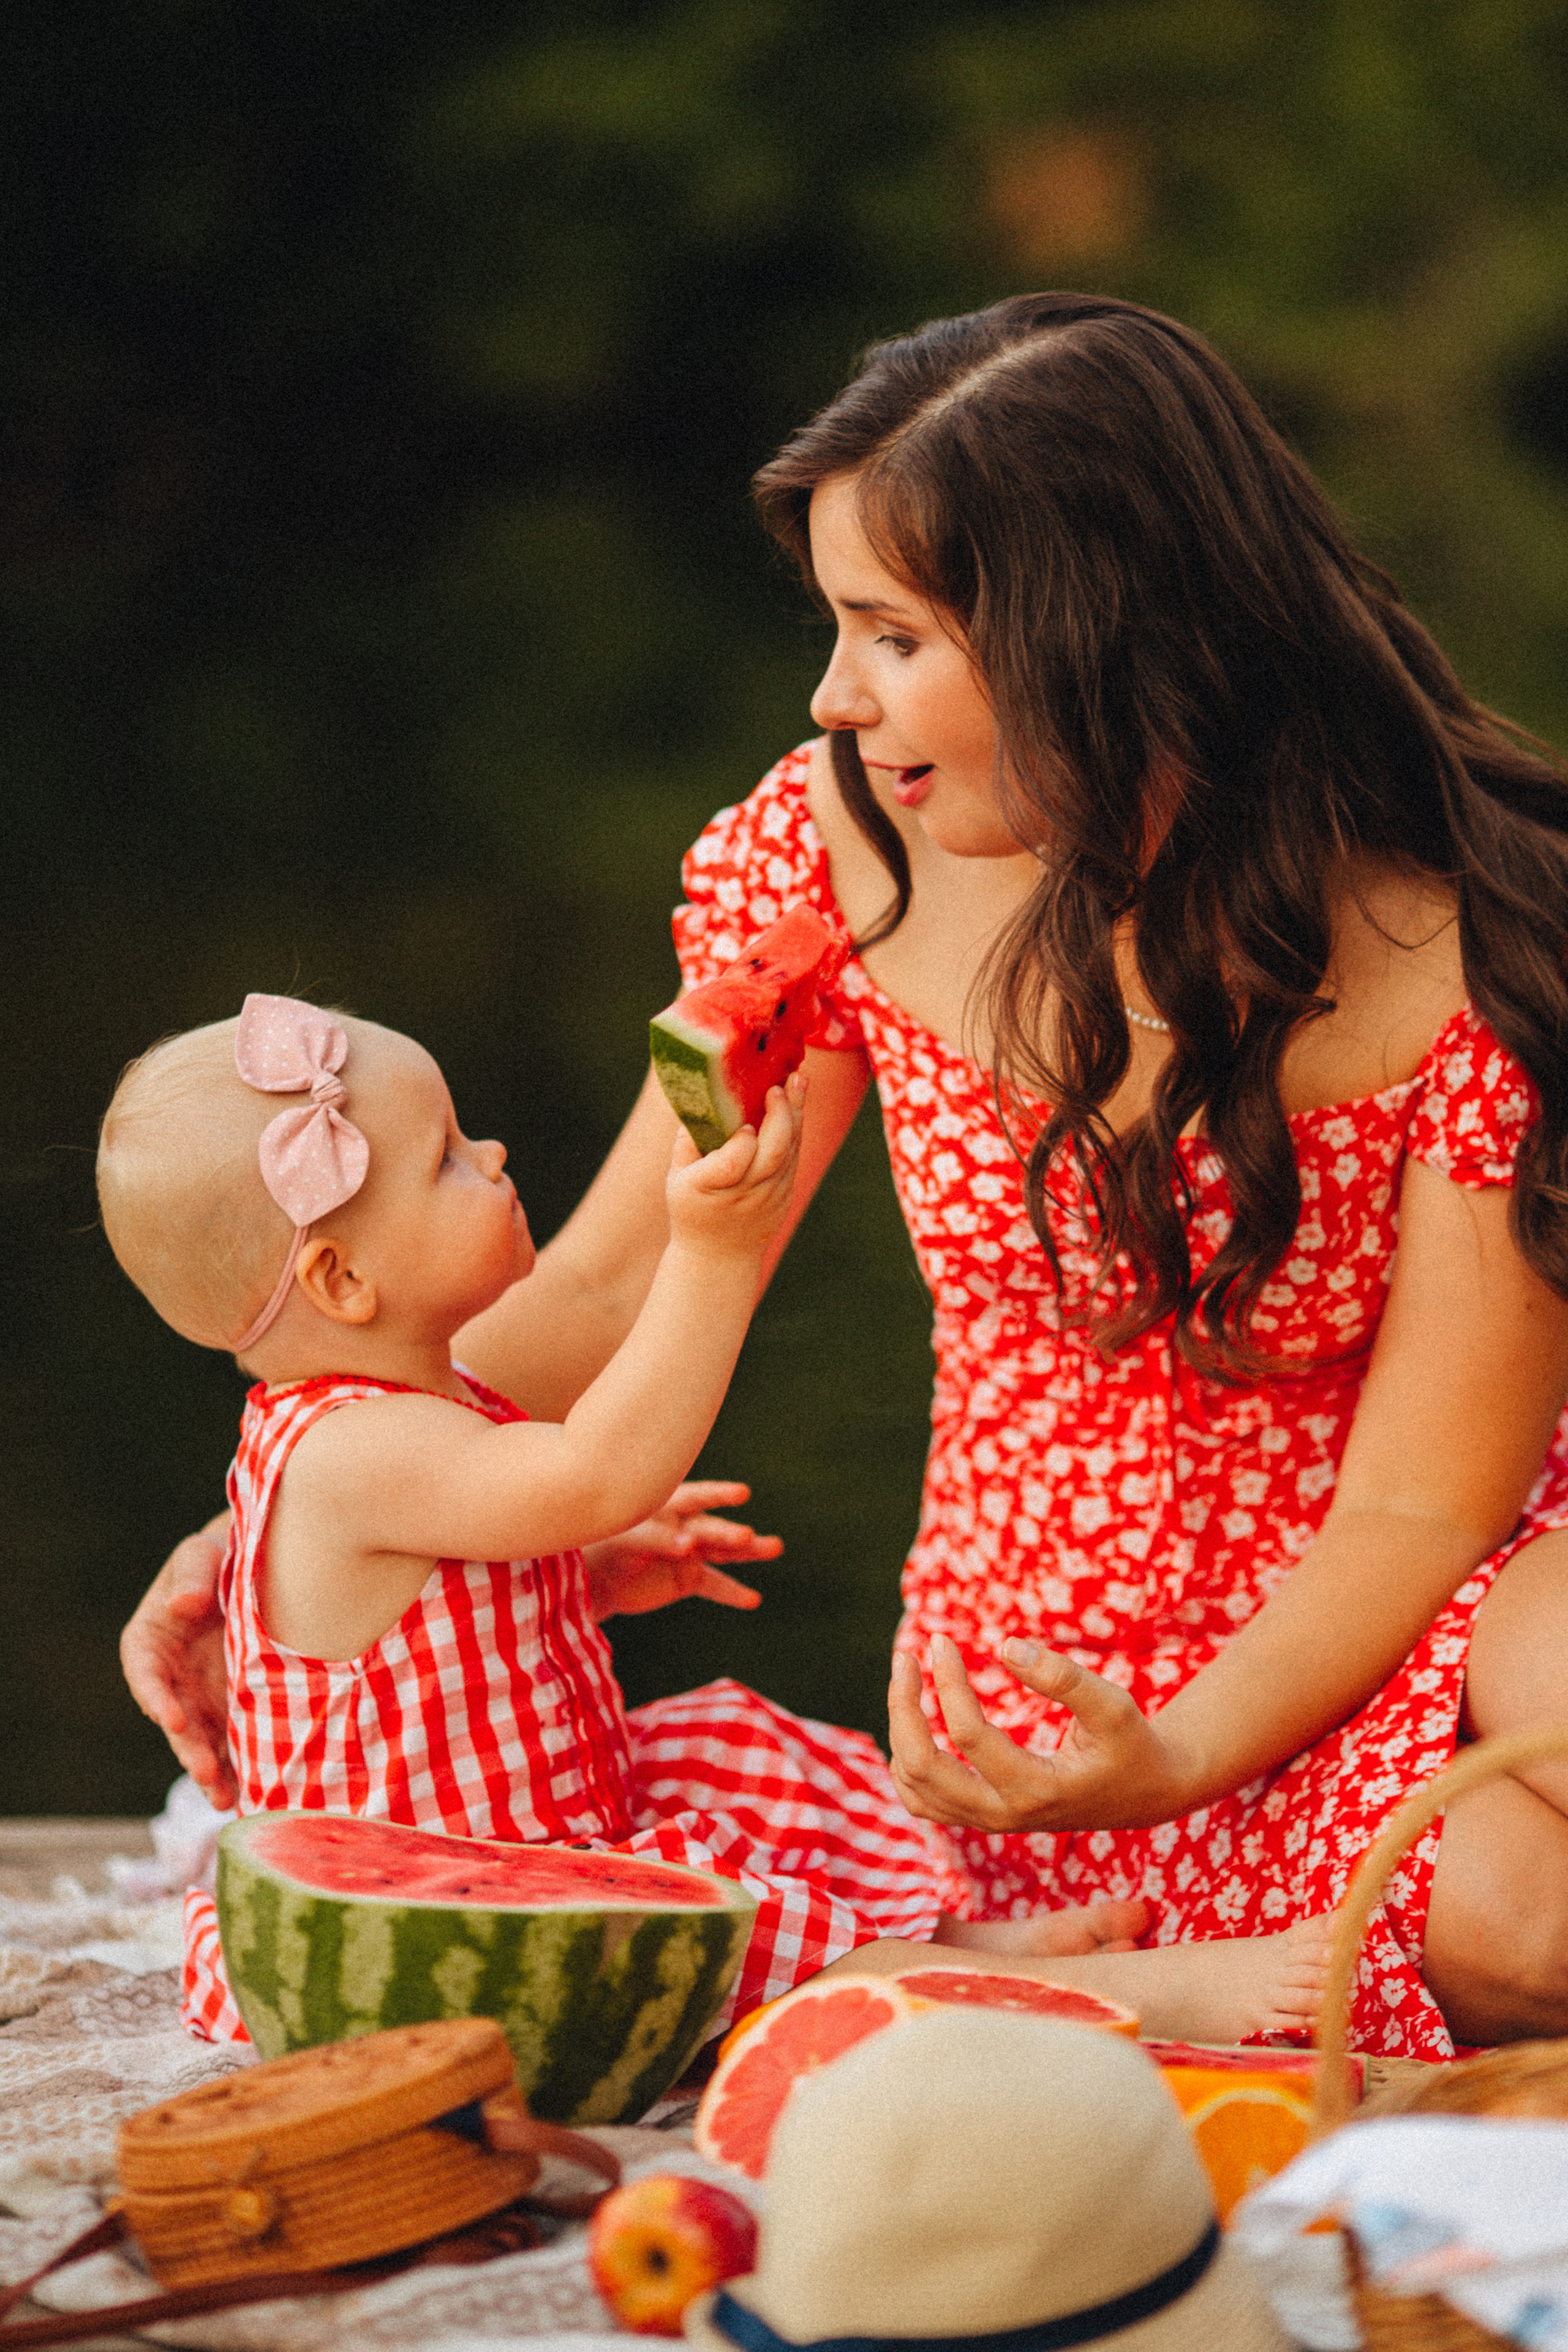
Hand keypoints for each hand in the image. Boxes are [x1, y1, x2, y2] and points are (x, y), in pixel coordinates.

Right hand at [119, 1516, 236, 1808]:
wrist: (261, 1567)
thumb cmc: (219, 1556)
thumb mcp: (201, 1555)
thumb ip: (192, 1576)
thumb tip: (185, 1602)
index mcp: (148, 1644)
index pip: (145, 1676)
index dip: (156, 1699)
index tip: (172, 1719)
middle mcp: (170, 1680)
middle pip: (174, 1720)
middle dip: (189, 1749)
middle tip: (206, 1773)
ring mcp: (200, 1698)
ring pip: (202, 1741)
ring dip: (213, 1771)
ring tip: (228, 1799)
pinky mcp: (232, 1708)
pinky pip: (233, 1741)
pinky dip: (240, 1766)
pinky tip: (255, 1792)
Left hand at [584, 1481, 779, 1619]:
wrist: (596, 1577)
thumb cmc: (607, 1545)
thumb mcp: (628, 1540)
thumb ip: (657, 1540)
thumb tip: (689, 1545)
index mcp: (668, 1506)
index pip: (695, 1497)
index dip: (718, 1495)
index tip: (741, 1493)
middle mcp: (686, 1525)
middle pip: (711, 1529)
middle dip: (729, 1533)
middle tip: (746, 1537)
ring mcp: (692, 1551)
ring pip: (724, 1550)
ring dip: (749, 1551)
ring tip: (774, 1546)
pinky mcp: (691, 1577)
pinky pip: (716, 1584)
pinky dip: (733, 1593)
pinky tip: (753, 1599)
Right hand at [664, 1073, 804, 1260]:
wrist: (719, 1256)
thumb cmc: (692, 1208)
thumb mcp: (677, 1178)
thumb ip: (687, 1141)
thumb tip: (701, 1098)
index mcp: (709, 1189)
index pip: (734, 1164)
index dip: (743, 1143)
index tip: (746, 1124)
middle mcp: (744, 1194)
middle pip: (773, 1154)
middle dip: (780, 1116)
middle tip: (779, 1085)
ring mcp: (769, 1197)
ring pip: (790, 1152)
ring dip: (795, 1114)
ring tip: (798, 1078)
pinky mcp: (784, 1196)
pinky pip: (794, 1157)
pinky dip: (796, 1128)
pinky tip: (795, 1103)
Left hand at [887, 1635, 1196, 1834]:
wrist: (1145, 1792)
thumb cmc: (1130, 1743)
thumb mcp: (1112, 1705)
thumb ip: (1063, 1677)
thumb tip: (1004, 1646)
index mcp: (1036, 1789)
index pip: (967, 1735)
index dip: (948, 1681)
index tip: (942, 1640)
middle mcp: (1005, 1814)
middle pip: (923, 1768)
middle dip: (903, 1707)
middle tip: (905, 1655)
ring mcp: (989, 1821)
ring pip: (914, 1787)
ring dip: (901, 1730)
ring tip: (907, 1678)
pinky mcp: (983, 1817)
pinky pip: (923, 1801)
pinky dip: (906, 1762)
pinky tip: (914, 1721)